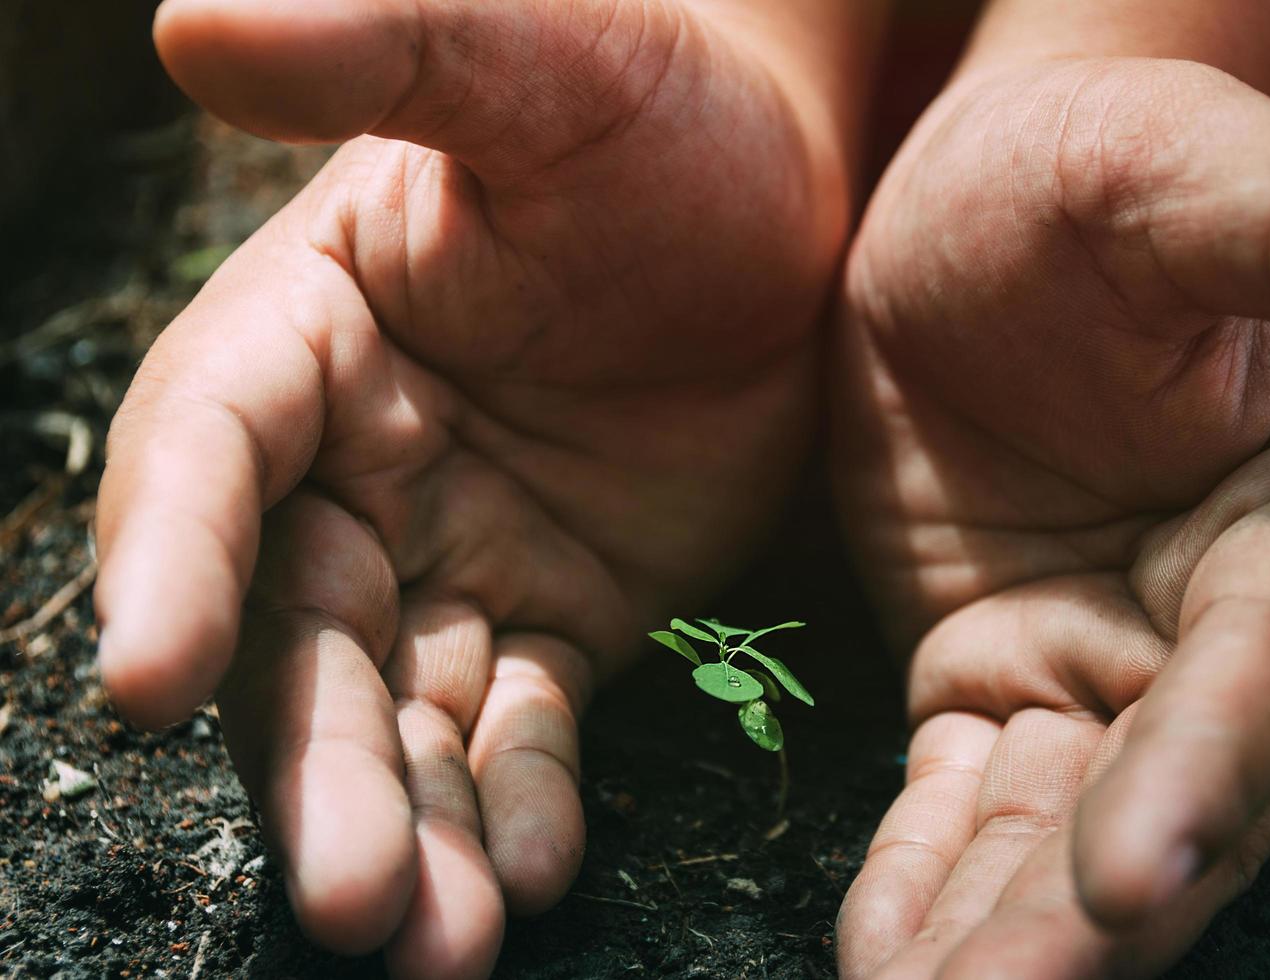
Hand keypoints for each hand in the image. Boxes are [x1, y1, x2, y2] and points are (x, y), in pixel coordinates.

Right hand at [94, 1, 855, 974]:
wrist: (789, 185)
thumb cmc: (658, 104)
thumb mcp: (535, 64)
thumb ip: (382, 50)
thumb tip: (187, 19)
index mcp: (307, 331)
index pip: (208, 454)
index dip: (169, 561)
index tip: (146, 680)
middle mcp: (353, 462)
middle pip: (299, 631)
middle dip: (313, 766)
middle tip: (346, 898)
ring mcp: (455, 549)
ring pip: (402, 710)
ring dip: (411, 828)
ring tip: (437, 948)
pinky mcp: (558, 608)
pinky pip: (521, 723)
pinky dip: (521, 802)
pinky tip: (535, 879)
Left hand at [833, 57, 1269, 976]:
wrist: (953, 207)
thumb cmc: (1084, 168)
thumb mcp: (1189, 174)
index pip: (1268, 664)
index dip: (1213, 769)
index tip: (1140, 876)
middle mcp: (1219, 615)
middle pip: (1169, 791)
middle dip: (1087, 912)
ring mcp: (1100, 658)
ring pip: (1060, 824)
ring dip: (999, 933)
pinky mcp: (993, 672)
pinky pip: (963, 797)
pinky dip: (924, 879)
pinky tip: (883, 961)